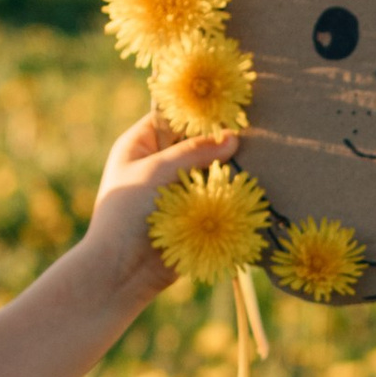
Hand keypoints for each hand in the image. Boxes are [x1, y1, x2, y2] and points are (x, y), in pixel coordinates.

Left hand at [72, 109, 244, 312]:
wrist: (122, 270)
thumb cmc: (127, 212)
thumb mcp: (156, 171)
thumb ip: (194, 152)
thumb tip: (233, 137)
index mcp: (139, 145)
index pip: (171, 117)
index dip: (196, 113)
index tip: (226, 106)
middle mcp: (157, 164)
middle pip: (194, 144)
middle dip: (218, 143)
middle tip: (249, 134)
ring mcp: (175, 190)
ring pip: (208, 171)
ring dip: (226, 170)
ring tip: (254, 160)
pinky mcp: (190, 215)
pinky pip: (213, 198)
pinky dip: (227, 194)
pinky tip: (248, 187)